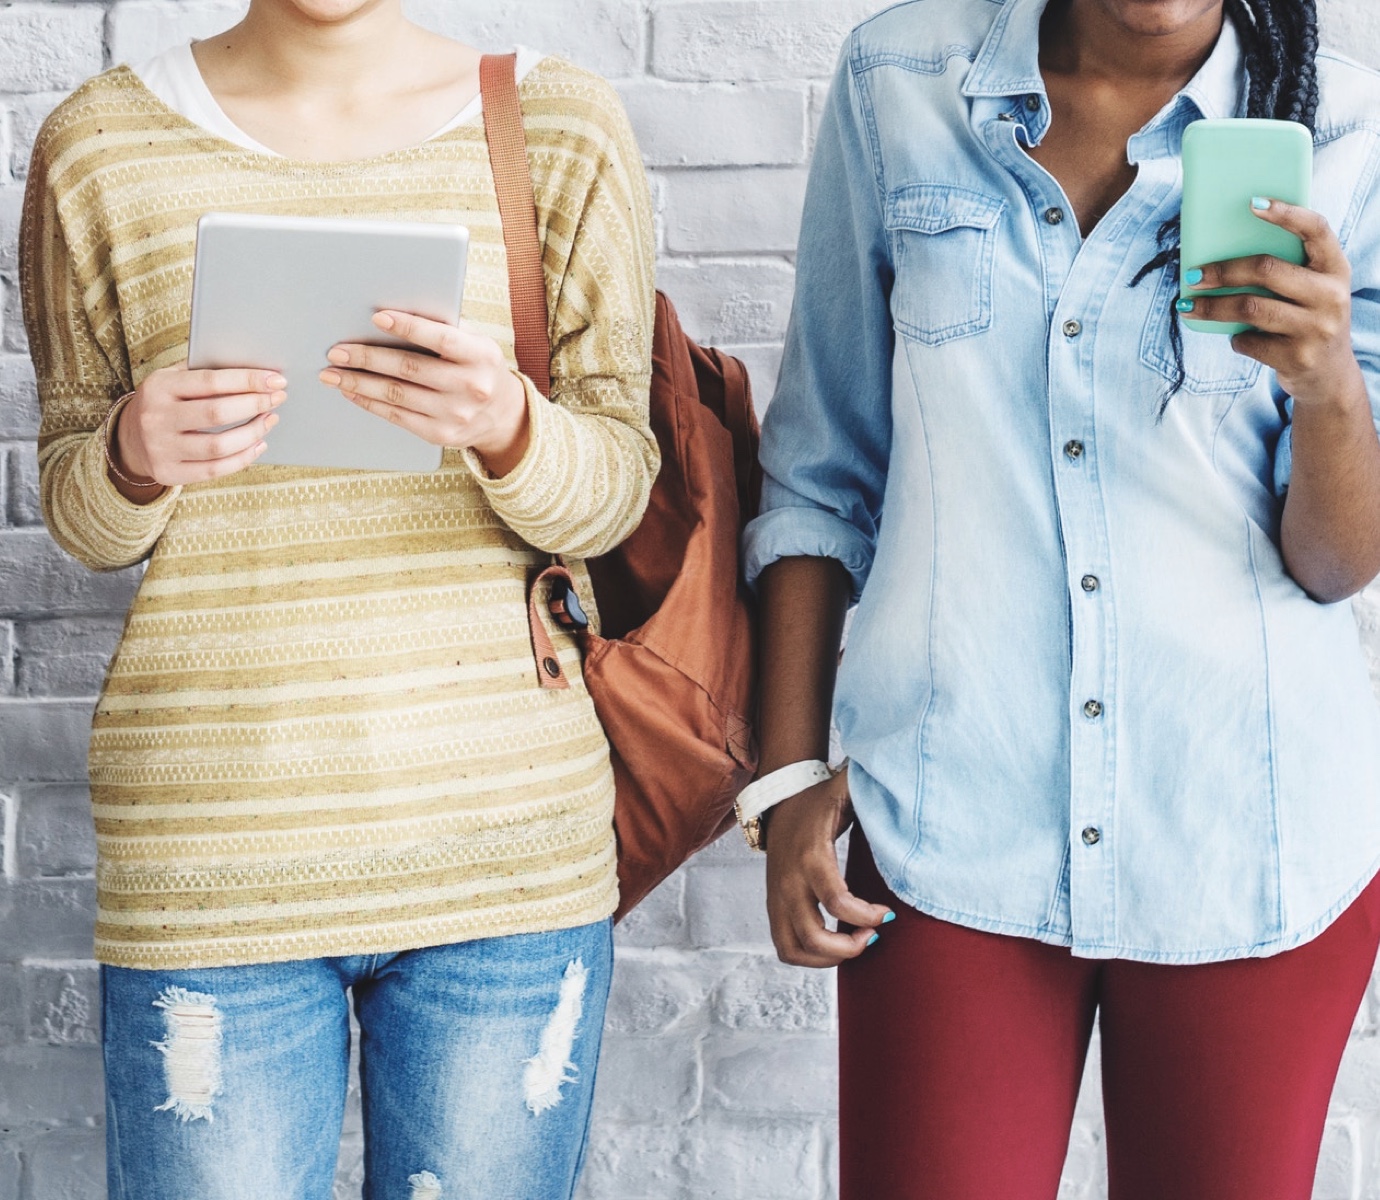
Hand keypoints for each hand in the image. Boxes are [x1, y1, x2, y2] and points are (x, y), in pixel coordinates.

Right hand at [115, 365, 284, 489]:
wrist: (129, 438)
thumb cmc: (165, 402)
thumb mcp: (172, 379)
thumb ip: (204, 373)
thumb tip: (254, 370)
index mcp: (159, 387)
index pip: (211, 381)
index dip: (247, 380)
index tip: (276, 379)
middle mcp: (156, 418)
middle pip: (217, 414)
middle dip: (255, 404)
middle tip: (278, 398)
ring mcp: (161, 448)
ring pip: (219, 446)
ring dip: (253, 433)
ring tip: (270, 419)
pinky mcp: (169, 472)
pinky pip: (215, 470)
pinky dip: (243, 458)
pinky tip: (258, 445)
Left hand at [320, 311, 530, 476]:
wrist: (504, 415)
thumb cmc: (479, 368)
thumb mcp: (475, 344)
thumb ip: (444, 330)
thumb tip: (392, 315)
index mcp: (480, 356)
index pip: (440, 339)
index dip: (408, 328)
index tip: (377, 318)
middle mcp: (470, 387)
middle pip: (409, 369)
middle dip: (368, 359)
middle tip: (337, 351)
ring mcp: (455, 415)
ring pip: (397, 395)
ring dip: (359, 383)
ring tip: (332, 373)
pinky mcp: (441, 435)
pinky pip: (398, 417)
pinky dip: (370, 403)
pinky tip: (352, 392)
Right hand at [765, 771, 893, 967]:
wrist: (779, 798)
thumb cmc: (820, 798)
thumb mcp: (847, 789)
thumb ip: (875, 789)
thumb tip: (908, 784)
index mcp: (810, 855)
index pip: (837, 901)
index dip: (867, 916)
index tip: (888, 912)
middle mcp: (789, 881)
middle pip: (813, 937)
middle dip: (849, 947)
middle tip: (873, 934)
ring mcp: (778, 896)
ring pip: (794, 949)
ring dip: (828, 958)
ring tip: (855, 942)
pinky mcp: (774, 906)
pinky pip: (785, 946)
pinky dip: (810, 956)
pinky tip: (836, 943)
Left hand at [1180, 199, 1363, 404]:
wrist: (1328, 376)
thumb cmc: (1308, 320)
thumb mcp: (1312, 290)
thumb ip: (1286, 269)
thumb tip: (1222, 248)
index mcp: (1335, 268)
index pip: (1315, 229)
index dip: (1285, 214)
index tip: (1252, 203)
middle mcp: (1331, 295)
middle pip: (1267, 270)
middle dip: (1223, 271)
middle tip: (1193, 274)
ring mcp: (1316, 328)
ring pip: (1250, 308)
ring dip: (1211, 307)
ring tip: (1186, 306)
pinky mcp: (1297, 357)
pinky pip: (1249, 341)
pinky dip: (1235, 338)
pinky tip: (1235, 336)